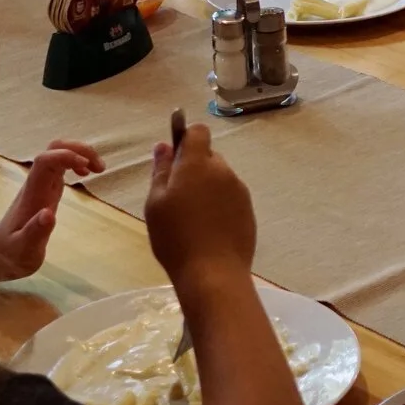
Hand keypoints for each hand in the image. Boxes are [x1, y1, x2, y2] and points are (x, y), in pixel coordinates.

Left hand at [0, 139, 101, 281]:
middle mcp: (37, 184)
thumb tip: (49, 214)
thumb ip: (35, 233)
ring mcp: (41, 184)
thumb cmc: (11, 253)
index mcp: (33, 194)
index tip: (86, 169)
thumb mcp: (24, 250)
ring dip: (81, 153)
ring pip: (59, 152)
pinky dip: (78, 162)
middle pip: (54, 148)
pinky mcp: (46, 189)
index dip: (66, 156)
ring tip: (99, 169)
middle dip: (79, 149)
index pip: (46, 161)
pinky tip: (86, 175)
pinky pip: (61, 164)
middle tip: (99, 168)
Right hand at [145, 122, 258, 280]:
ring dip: (207, 188)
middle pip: (209, 157)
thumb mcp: (156, 203)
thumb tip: (164, 146)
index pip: (198, 132)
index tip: (174, 159)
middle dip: (194, 168)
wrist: (213, 272)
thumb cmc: (175, 237)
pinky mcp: (249, 211)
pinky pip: (230, 198)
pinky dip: (220, 205)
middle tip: (177, 197)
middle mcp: (223, 171)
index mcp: (198, 164)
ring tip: (192, 218)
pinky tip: (208, 229)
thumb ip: (161, 171)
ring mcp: (240, 191)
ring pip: (220, 178)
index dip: (186, 139)